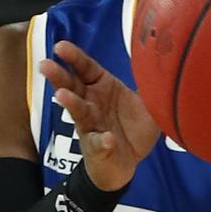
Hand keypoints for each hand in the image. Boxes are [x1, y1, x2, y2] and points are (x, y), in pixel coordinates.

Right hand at [40, 40, 159, 190]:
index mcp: (101, 87)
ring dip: (71, 103)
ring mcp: (91, 126)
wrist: (126, 164)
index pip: (85, 68)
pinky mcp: (97, 148)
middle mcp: (91, 104)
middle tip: (46, 65)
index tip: (60, 47)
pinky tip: (107, 139)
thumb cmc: (131, 128)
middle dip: (59, 76)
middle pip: (72, 86)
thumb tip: (164, 62)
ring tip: (62, 96)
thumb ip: (151, 84)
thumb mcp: (147, 104)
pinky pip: (99, 144)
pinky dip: (102, 142)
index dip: (74, 57)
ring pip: (78, 113)